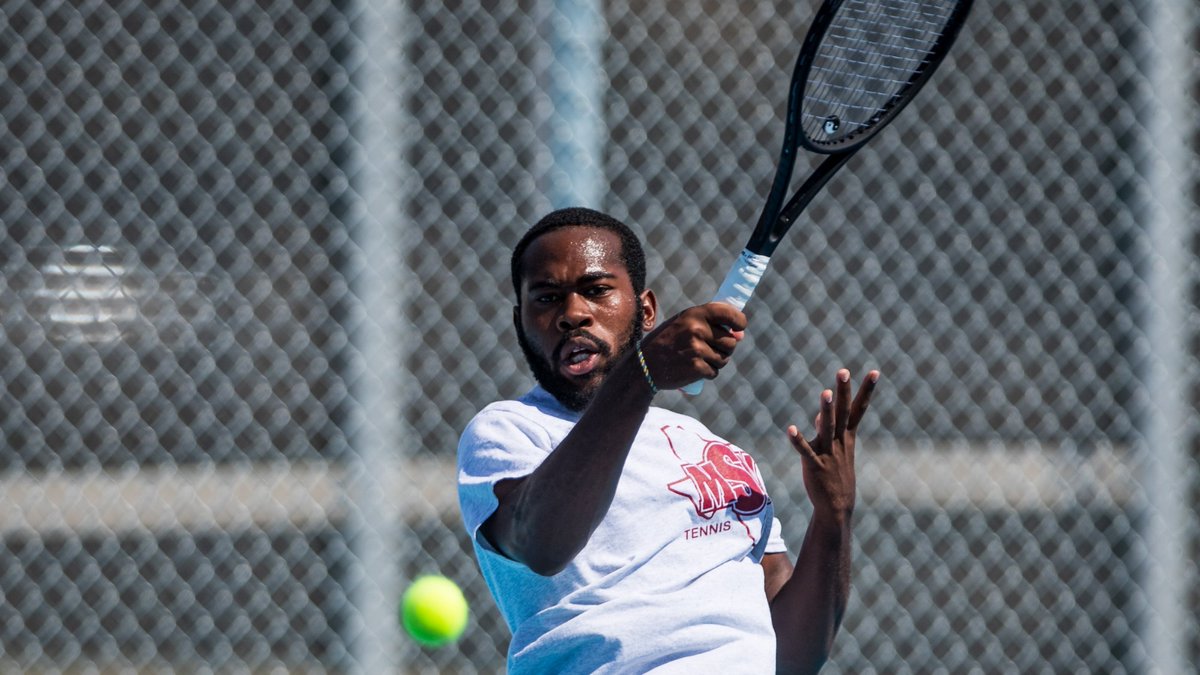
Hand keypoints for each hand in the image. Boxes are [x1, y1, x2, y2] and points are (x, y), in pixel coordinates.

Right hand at [639, 303, 746, 389]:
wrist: (645, 365)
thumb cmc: (668, 341)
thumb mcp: (683, 324)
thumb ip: (710, 325)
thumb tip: (740, 335)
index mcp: (694, 314)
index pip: (728, 313)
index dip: (739, 321)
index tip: (740, 327)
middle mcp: (696, 329)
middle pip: (731, 342)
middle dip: (725, 348)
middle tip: (709, 349)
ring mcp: (697, 349)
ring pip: (724, 358)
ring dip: (716, 361)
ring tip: (698, 359)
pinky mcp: (696, 367)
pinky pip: (714, 372)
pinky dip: (707, 373)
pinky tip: (692, 369)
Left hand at [788, 369, 878, 519]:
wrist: (837, 505)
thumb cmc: (835, 474)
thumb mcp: (835, 449)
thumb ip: (828, 429)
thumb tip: (820, 414)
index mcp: (847, 436)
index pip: (858, 409)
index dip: (866, 390)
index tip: (875, 372)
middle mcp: (839, 442)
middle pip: (842, 412)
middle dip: (843, 392)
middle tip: (843, 371)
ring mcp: (828, 453)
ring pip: (827, 429)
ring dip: (826, 411)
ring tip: (825, 393)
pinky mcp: (815, 465)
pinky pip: (806, 451)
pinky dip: (798, 440)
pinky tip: (790, 429)